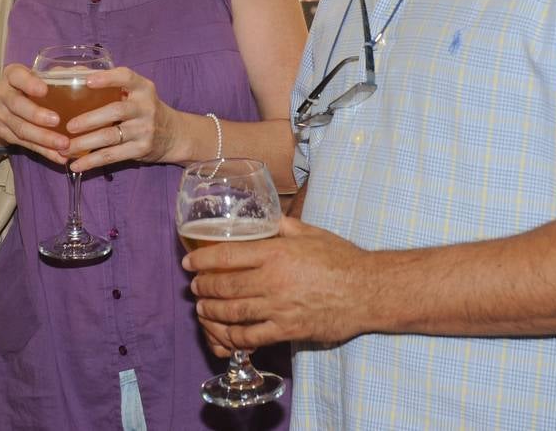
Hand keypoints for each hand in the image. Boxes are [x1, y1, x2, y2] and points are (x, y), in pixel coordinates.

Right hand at [0, 62, 70, 164]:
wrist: (3, 107)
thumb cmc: (29, 87)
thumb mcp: (37, 76)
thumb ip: (58, 75)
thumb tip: (84, 74)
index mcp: (11, 75)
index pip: (16, 76)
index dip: (29, 83)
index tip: (44, 90)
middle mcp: (3, 95)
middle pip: (17, 106)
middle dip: (36, 115)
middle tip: (56, 121)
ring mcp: (1, 117)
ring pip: (21, 129)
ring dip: (43, 138)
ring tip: (64, 144)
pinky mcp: (5, 135)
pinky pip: (26, 145)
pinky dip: (44, 152)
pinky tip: (60, 157)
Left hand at [65, 67, 171, 172]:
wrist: (174, 134)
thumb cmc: (143, 109)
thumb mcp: (135, 93)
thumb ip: (109, 85)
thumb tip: (65, 74)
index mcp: (142, 88)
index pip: (126, 77)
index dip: (107, 78)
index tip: (87, 81)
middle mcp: (145, 107)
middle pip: (116, 111)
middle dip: (89, 119)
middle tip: (68, 126)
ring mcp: (144, 129)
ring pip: (111, 136)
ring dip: (85, 143)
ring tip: (65, 147)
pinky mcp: (141, 149)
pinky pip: (113, 156)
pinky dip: (92, 161)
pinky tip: (76, 165)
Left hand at [185, 217, 365, 353]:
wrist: (367, 291)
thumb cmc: (341, 259)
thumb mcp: (310, 233)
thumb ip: (284, 226)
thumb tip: (267, 218)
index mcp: (276, 253)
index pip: (227, 256)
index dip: (202, 261)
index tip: (189, 264)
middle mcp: (273, 280)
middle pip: (225, 286)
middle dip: (203, 287)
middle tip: (194, 287)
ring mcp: (279, 308)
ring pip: (233, 312)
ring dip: (211, 311)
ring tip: (202, 307)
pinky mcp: (288, 330)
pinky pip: (252, 336)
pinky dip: (233, 336)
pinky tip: (224, 333)